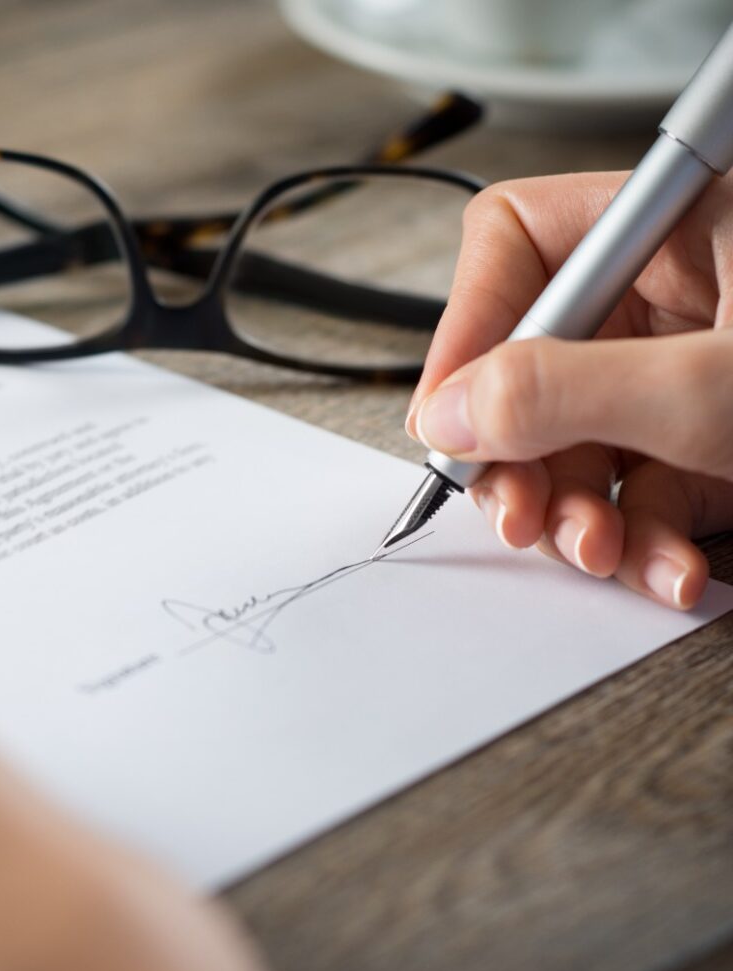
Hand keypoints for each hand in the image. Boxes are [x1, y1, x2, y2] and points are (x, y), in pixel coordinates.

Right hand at [406, 171, 732, 608]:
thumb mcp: (713, 387)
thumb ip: (566, 390)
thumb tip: (449, 412)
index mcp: (678, 219)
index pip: (517, 244)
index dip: (467, 329)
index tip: (448, 418)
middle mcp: (674, 285)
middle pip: (534, 358)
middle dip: (523, 453)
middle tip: (516, 513)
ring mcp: (686, 362)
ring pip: (578, 433)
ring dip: (580, 511)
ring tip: (600, 553)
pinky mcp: (704, 431)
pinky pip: (634, 476)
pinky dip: (639, 533)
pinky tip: (662, 566)